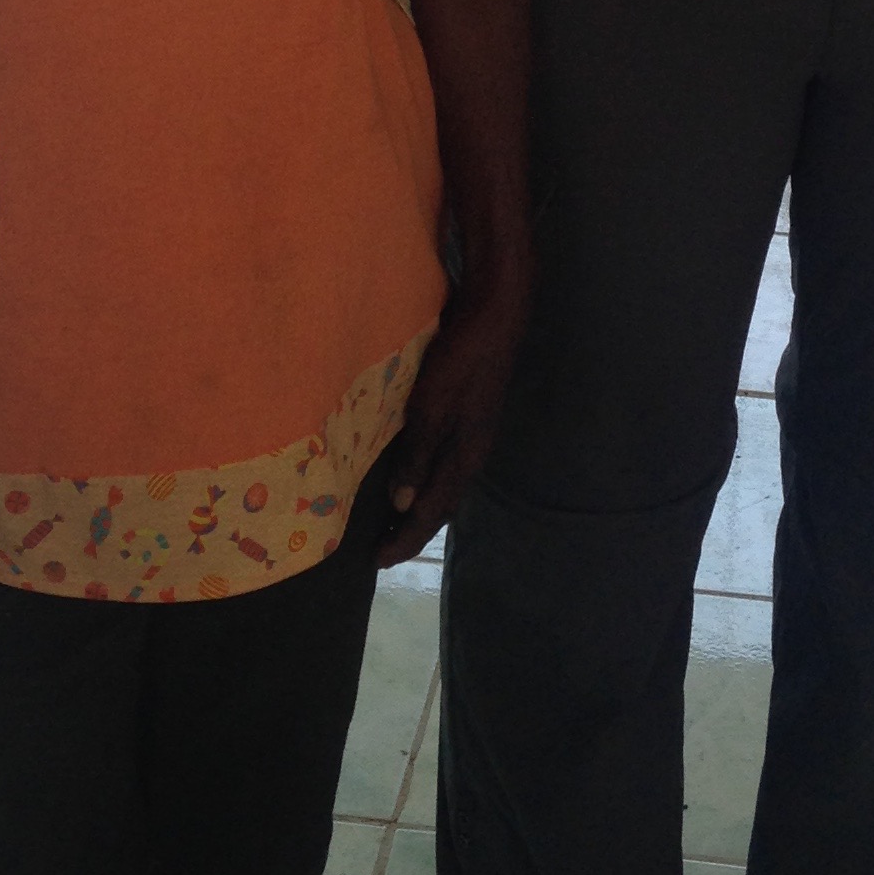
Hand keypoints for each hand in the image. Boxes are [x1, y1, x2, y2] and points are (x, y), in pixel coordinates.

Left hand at [375, 288, 527, 562]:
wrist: (496, 313)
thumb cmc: (462, 359)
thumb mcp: (433, 406)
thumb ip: (418, 454)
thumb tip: (402, 505)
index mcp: (466, 457)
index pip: (432, 512)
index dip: (406, 538)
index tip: (377, 561)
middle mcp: (471, 451)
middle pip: (441, 503)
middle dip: (413, 529)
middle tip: (381, 548)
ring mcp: (471, 431)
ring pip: (442, 482)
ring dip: (418, 503)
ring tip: (391, 517)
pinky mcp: (466, 412)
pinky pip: (442, 459)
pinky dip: (422, 476)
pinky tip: (408, 468)